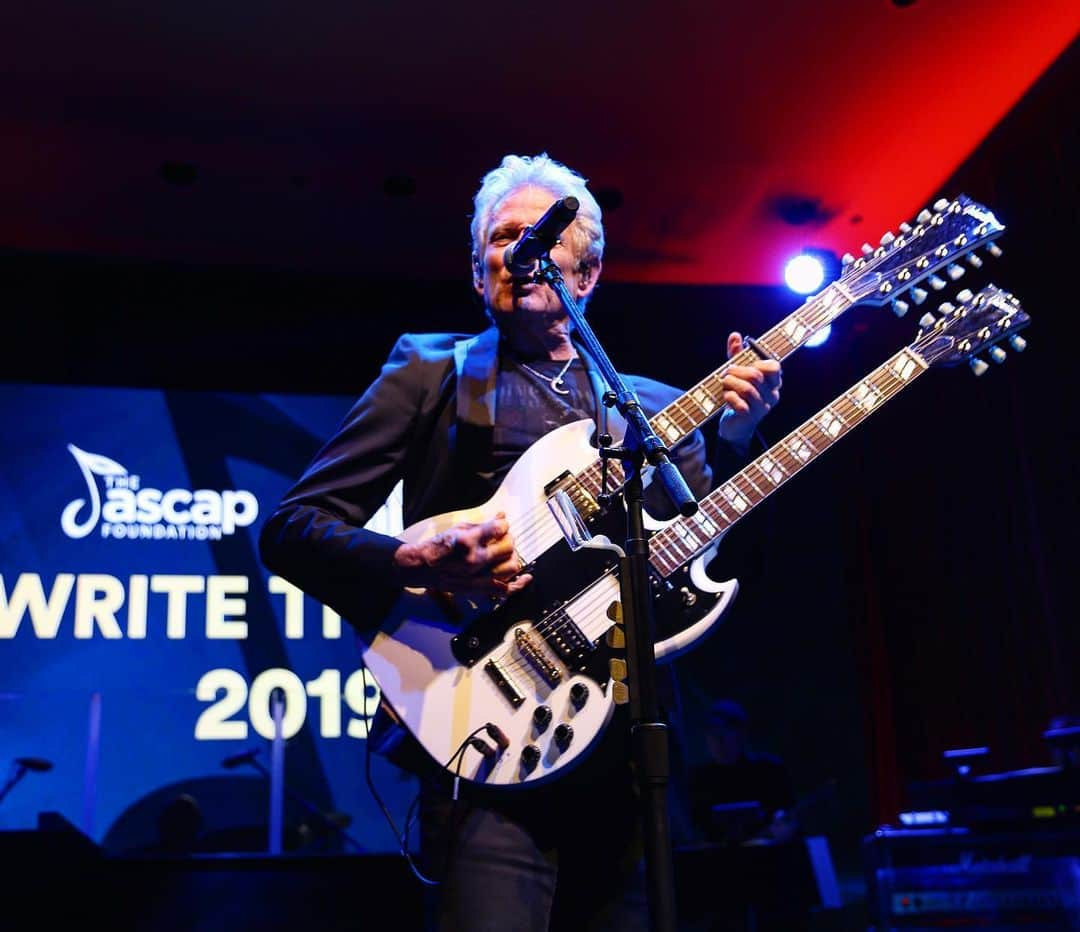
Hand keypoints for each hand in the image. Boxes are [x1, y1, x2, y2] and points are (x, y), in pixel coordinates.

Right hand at [393, 512, 531, 596]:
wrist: (421, 567)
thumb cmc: (438, 546)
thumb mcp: (458, 528)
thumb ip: (482, 524)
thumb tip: (502, 517)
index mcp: (468, 540)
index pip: (499, 529)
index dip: (503, 524)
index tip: (501, 525)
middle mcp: (474, 559)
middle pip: (508, 548)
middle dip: (508, 539)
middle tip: (502, 539)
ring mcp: (477, 576)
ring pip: (510, 567)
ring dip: (512, 557)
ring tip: (506, 553)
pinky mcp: (476, 588)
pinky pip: (504, 589)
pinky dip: (518, 584)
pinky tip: (526, 577)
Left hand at [717, 331, 781, 450]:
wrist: (734, 424)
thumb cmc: (738, 394)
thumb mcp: (738, 373)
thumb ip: (737, 355)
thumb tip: (735, 335)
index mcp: (774, 382)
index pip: (773, 367)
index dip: (756, 362)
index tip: (744, 364)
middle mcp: (772, 395)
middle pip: (755, 376)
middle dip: (736, 371)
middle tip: (726, 372)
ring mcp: (763, 408)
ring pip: (746, 389)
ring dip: (730, 383)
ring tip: (724, 383)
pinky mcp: (750, 418)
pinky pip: (739, 403)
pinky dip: (729, 397)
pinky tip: (726, 396)